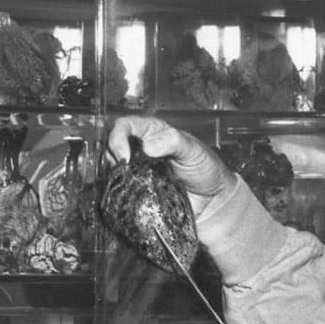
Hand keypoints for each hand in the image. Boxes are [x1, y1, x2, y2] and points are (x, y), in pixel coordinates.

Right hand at [107, 115, 237, 214]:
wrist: (212, 198)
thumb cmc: (204, 168)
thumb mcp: (193, 150)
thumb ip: (174, 142)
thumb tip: (148, 146)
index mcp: (152, 133)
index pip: (125, 126)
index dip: (118, 137)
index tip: (124, 156)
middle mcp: (140, 150)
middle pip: (112, 146)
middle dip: (113, 157)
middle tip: (124, 171)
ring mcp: (138, 171)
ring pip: (113, 168)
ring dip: (115, 175)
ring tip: (127, 183)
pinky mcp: (138, 191)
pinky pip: (122, 190)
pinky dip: (121, 192)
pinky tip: (129, 195)